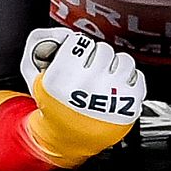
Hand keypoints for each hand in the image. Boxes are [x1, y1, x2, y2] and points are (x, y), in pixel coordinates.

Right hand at [18, 28, 145, 165]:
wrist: (69, 137)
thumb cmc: (53, 102)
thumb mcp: (32, 71)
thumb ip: (41, 41)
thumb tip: (66, 33)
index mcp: (61, 80)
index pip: (79, 41)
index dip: (76, 49)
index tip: (74, 59)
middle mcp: (86, 89)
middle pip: (103, 49)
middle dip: (96, 58)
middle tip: (88, 73)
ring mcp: (110, 98)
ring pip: (124, 61)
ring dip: (115, 67)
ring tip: (103, 81)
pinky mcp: (129, 106)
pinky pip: (138, 76)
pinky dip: (129, 80)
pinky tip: (114, 90)